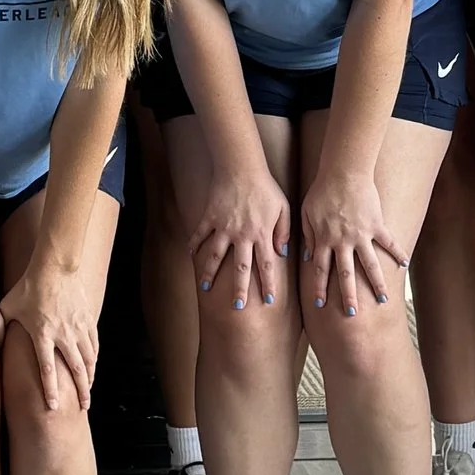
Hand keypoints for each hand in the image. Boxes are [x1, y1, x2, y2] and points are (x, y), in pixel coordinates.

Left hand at [0, 256, 102, 415]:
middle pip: (75, 370)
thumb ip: (4, 326)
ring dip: (89, 378)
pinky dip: (94, 359)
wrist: (55, 266)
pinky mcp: (88, 320)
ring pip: (88, 359)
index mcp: (42, 334)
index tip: (53, 406)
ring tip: (88, 391)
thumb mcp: (10, 306)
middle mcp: (63, 334)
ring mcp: (78, 328)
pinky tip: (93, 368)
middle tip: (83, 407)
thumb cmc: (28, 286)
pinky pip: (94, 344)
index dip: (50, 389)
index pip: (47, 369)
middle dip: (80, 391)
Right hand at [187, 156, 290, 310]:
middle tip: (238, 307)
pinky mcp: (210, 217)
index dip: (269, 283)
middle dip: (240, 288)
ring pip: (216, 255)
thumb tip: (282, 252)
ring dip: (210, 273)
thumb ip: (284, 231)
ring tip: (205, 287)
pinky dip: (194, 244)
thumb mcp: (283, 208)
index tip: (269, 300)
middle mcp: (242, 234)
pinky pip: (200, 234)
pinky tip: (191, 256)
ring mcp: (224, 227)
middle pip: (241, 267)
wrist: (241, 167)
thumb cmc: (265, 188)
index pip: (267, 264)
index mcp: (262, 234)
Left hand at [300, 158, 406, 320]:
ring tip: (383, 300)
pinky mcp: (376, 225)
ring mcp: (361, 234)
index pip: (320, 269)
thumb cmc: (322, 190)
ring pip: (370, 265)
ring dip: (376, 284)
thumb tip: (307, 256)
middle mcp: (343, 241)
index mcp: (324, 239)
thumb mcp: (306, 212)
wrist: (343, 171)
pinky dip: (398, 253)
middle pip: (345, 274)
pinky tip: (405, 265)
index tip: (320, 304)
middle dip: (348, 295)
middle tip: (352, 313)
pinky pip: (389, 242)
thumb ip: (307, 235)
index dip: (319, 287)